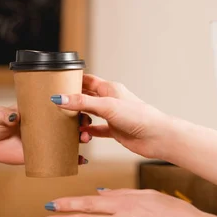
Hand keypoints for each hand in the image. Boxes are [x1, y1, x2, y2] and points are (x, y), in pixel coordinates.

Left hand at [0, 106, 90, 164]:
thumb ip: (5, 115)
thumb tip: (15, 116)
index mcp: (38, 112)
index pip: (58, 106)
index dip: (72, 105)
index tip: (81, 107)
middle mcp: (45, 125)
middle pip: (69, 122)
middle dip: (82, 123)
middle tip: (84, 126)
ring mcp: (45, 140)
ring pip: (68, 139)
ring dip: (80, 139)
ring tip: (85, 139)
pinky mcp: (41, 155)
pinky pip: (59, 157)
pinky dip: (71, 160)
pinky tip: (80, 161)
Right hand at [50, 74, 171, 158]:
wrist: (157, 137)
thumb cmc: (139, 116)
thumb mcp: (106, 107)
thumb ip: (82, 102)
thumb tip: (60, 98)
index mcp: (110, 89)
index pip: (88, 80)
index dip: (74, 80)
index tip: (58, 83)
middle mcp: (110, 100)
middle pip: (87, 97)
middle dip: (73, 101)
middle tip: (59, 105)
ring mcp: (112, 116)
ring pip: (90, 114)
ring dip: (80, 119)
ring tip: (72, 124)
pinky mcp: (115, 130)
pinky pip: (97, 129)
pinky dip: (89, 131)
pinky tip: (82, 134)